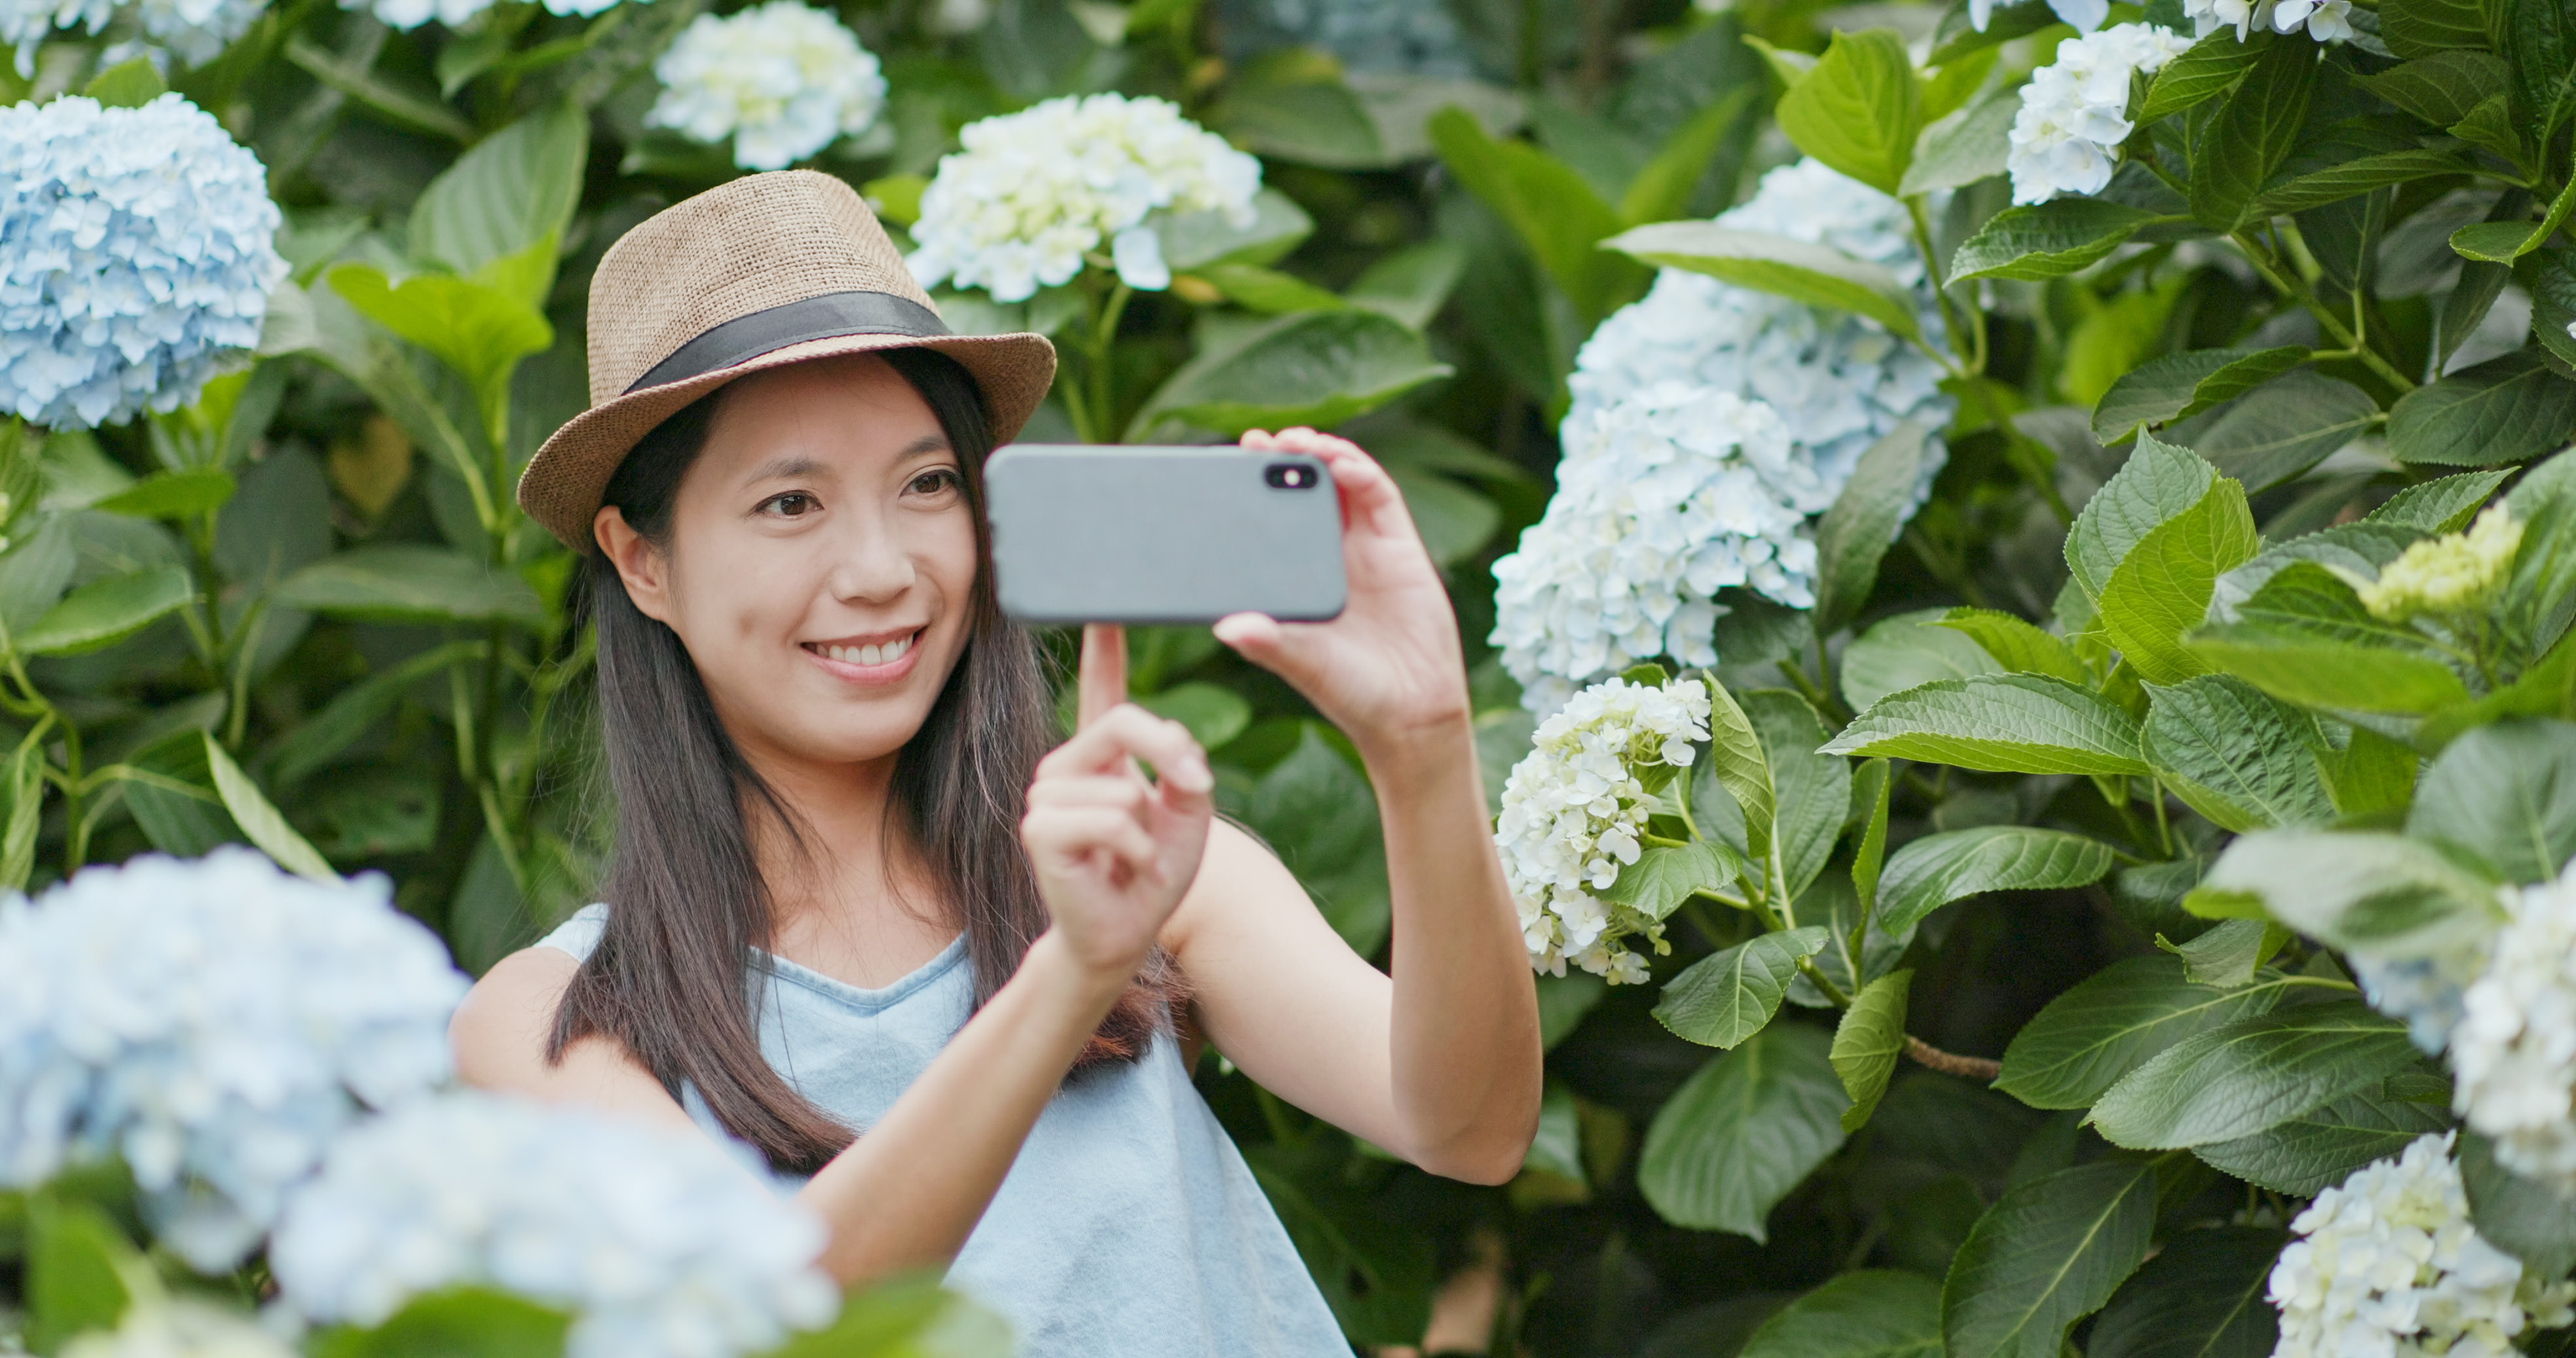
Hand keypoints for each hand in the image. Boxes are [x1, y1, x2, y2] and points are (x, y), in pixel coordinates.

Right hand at [1019, 626, 1213, 979]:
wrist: (1124, 934)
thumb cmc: (1154, 872)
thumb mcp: (1189, 814)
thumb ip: (1186, 770)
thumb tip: (1172, 743)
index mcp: (1102, 754)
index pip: (1102, 686)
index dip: (1104, 644)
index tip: (1108, 603)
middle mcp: (1066, 765)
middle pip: (1125, 722)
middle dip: (1172, 758)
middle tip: (1193, 794)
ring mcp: (1046, 795)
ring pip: (1122, 786)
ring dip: (1148, 829)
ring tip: (1136, 858)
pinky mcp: (1040, 830)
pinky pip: (1110, 819)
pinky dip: (1134, 850)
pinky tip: (1122, 870)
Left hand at [1215, 429, 1471, 763]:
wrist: (1410, 715)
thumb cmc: (1350, 693)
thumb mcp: (1300, 663)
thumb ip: (1268, 643)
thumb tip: (1224, 627)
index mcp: (1298, 578)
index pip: (1271, 520)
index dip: (1252, 489)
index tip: (1227, 467)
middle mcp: (1329, 556)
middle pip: (1305, 490)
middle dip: (1282, 459)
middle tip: (1256, 442)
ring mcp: (1366, 548)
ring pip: (1342, 482)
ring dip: (1320, 454)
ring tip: (1296, 441)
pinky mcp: (1401, 547)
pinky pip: (1380, 497)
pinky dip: (1361, 472)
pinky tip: (1339, 463)